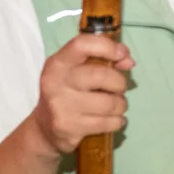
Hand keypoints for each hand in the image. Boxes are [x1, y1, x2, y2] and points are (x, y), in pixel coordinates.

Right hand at [30, 33, 133, 156]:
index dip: (108, 47)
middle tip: (117, 89)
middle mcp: (56, 82)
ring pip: (109, 103)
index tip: (122, 55)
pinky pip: (108, 122)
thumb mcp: (77, 71)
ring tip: (115, 106)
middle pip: (102, 76)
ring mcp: (61, 106)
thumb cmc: (68, 92)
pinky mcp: (69, 127)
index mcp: (58, 63)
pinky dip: (117, 121)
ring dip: (120, 105)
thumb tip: (129, 62)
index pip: (83, 45)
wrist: (44, 128)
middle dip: (119, 83)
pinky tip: (112, 119)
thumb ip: (103, 60)